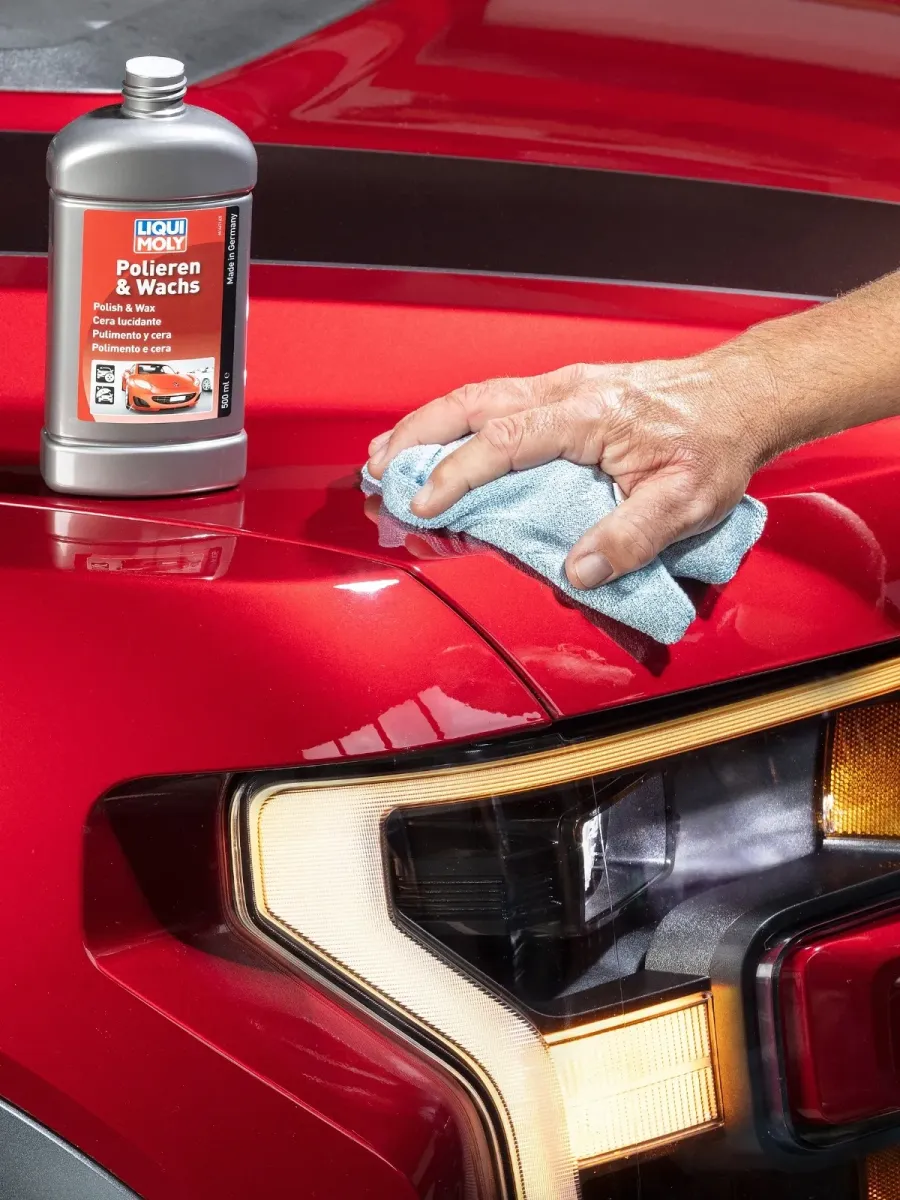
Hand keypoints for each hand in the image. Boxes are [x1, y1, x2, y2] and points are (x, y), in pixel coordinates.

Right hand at [366, 350, 780, 587]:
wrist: (738, 398)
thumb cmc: (713, 443)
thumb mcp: (686, 502)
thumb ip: (630, 538)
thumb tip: (578, 572)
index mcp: (588, 415)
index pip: (504, 441)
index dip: (457, 473)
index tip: (423, 504)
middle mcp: (566, 393)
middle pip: (471, 404)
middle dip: (414, 437)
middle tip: (375, 472)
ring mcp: (561, 389)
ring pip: (476, 397)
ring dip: (425, 426)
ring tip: (384, 457)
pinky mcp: (563, 395)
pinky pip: (495, 402)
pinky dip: (454, 422)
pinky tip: (438, 442)